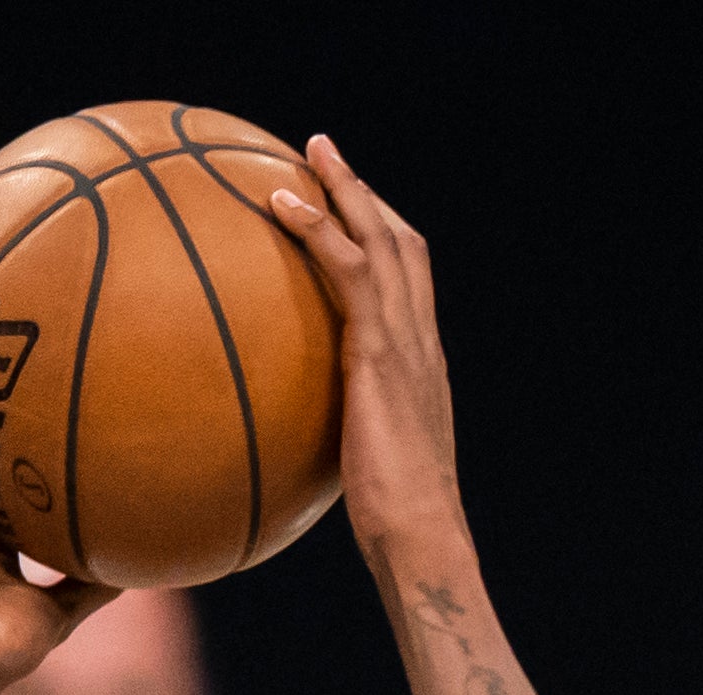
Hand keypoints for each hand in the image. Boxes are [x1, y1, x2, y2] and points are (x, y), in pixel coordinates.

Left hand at [270, 137, 470, 562]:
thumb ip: (341, 445)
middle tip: (324, 152)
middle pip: (401, 242)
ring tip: (308, 150)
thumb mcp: (362, 473)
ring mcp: (406, 343)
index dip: (381, 237)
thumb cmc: (391, 526)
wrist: (421, 536)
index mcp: (420, 365)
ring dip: (344, 188)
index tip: (349, 210)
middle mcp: (421, 341)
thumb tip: (290, 455)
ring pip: (381, 241)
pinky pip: (349, 273)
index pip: (408, 283)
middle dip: (364, 193)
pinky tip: (281, 204)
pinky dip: (318, 231)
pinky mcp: (381, 353)